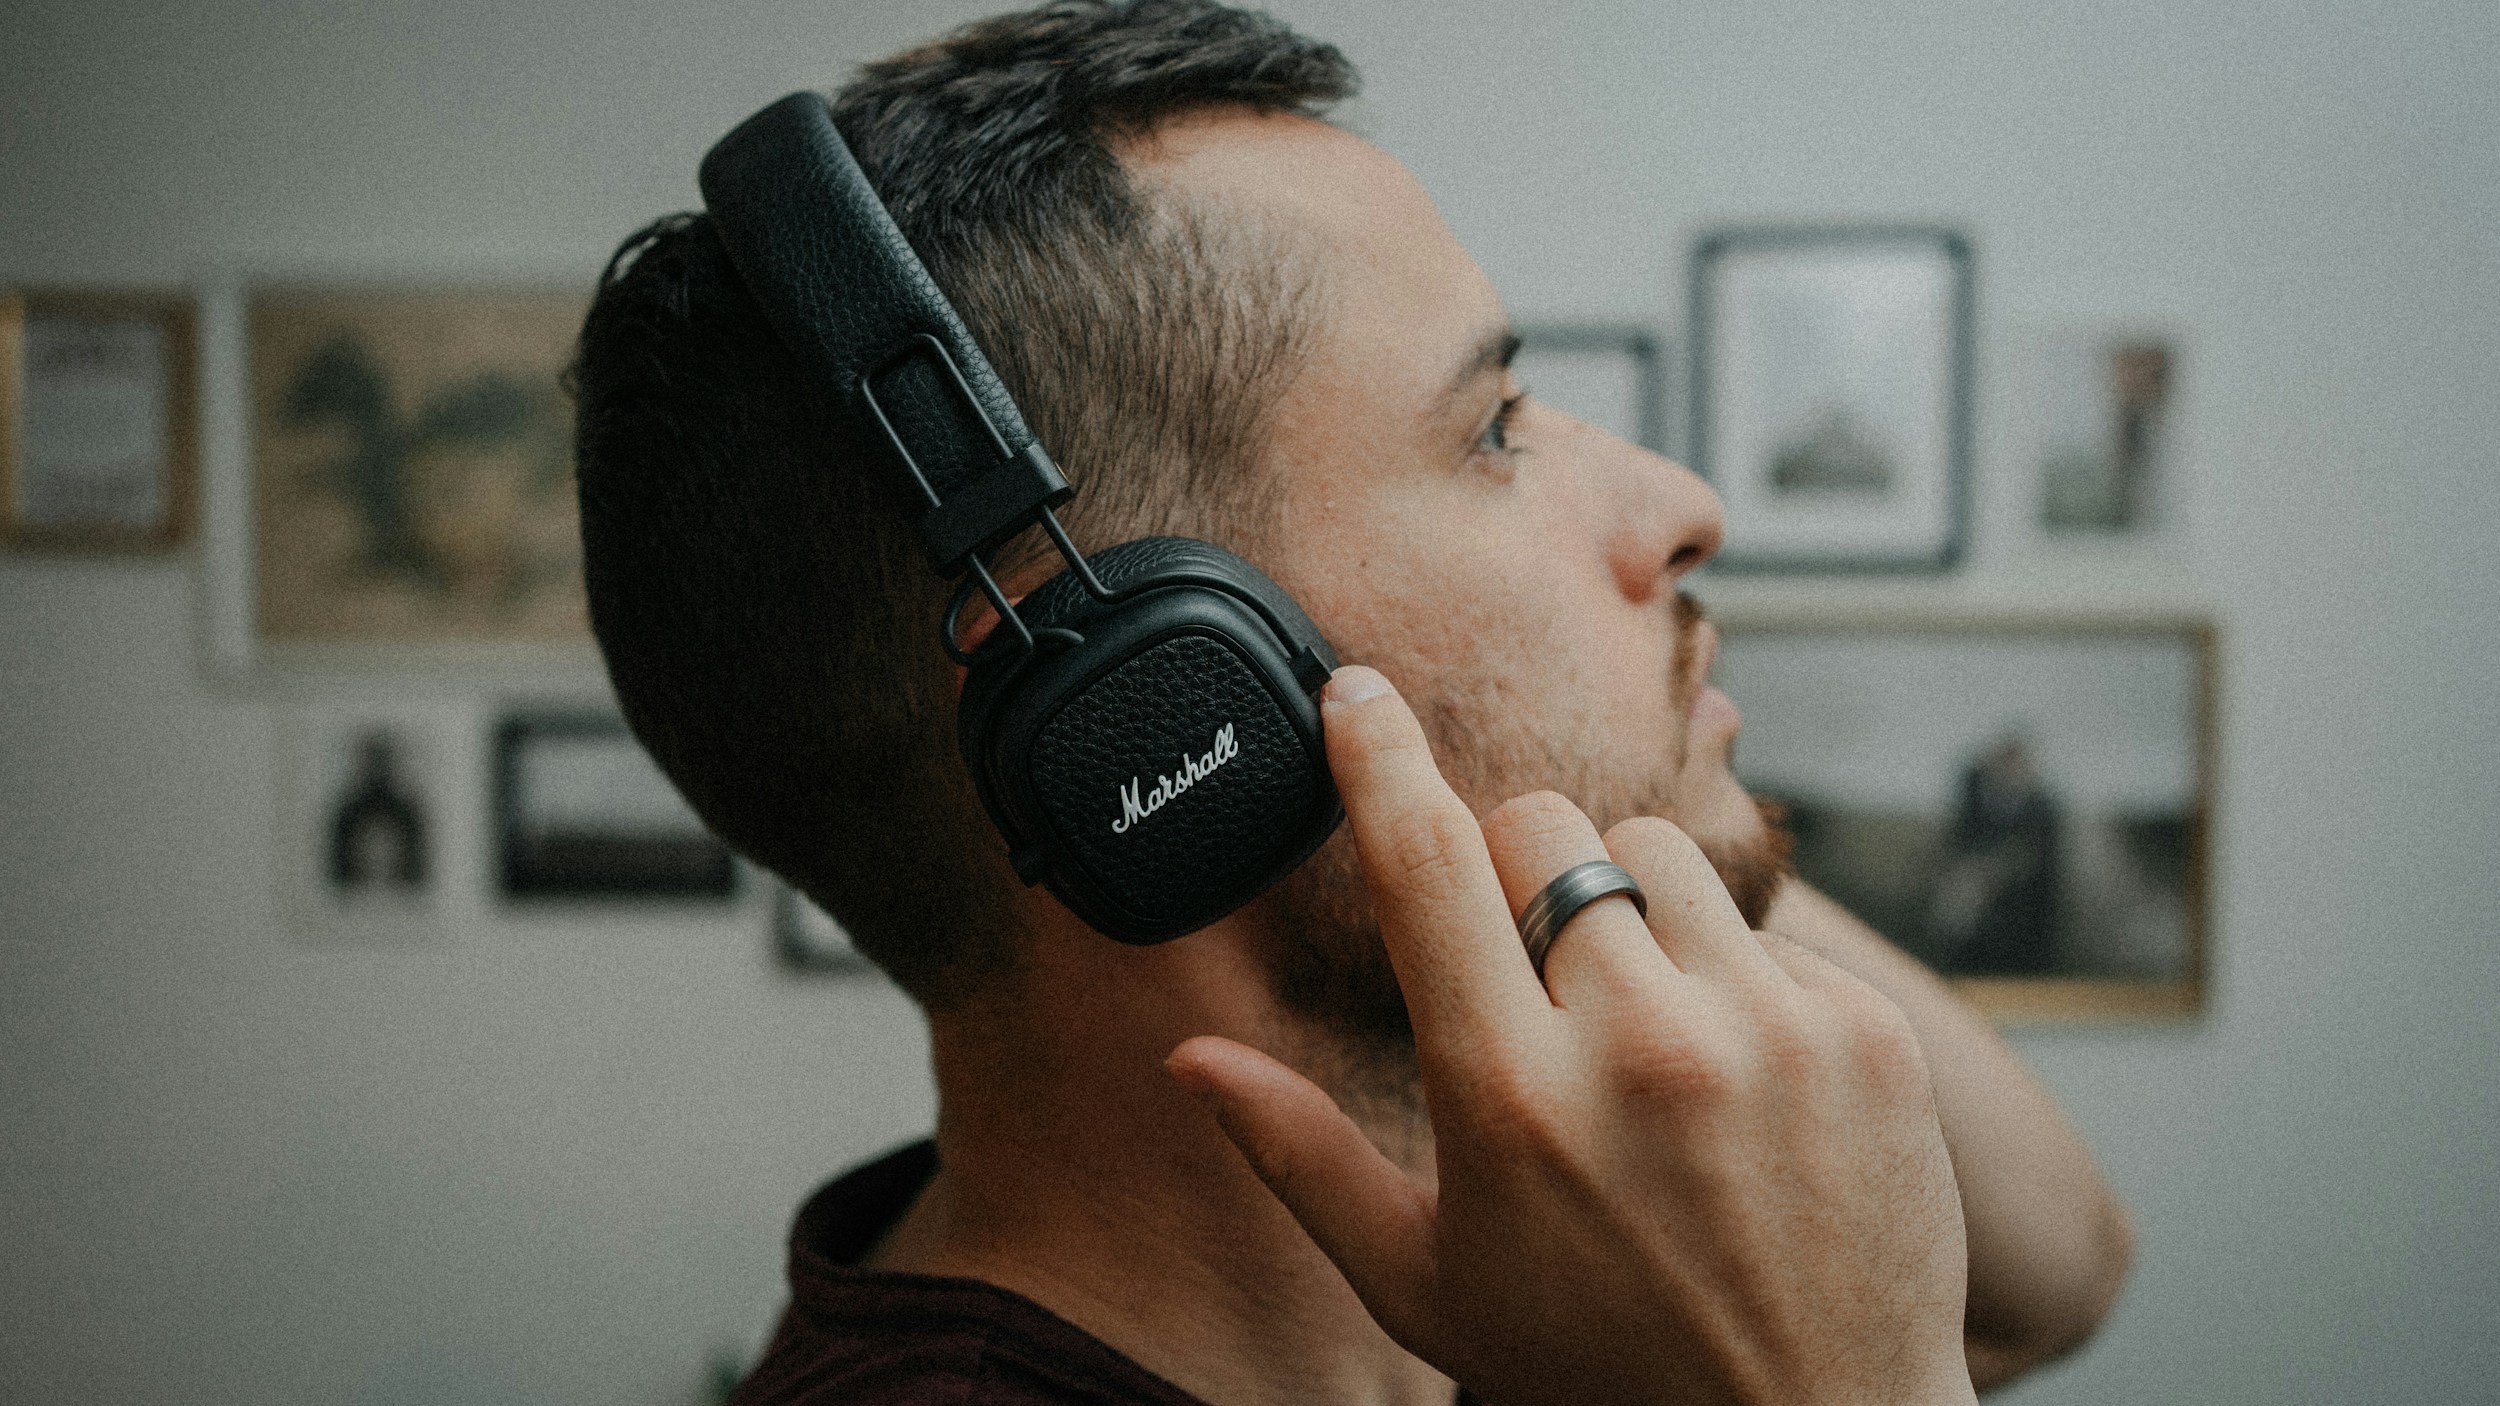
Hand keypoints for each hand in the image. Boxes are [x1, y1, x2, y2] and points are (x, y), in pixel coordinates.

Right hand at [1166, 666, 1975, 1405]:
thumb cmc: (1598, 1361)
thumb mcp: (1423, 1281)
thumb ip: (1301, 1156)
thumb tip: (1190, 1060)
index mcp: (1508, 1100)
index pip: (1424, 868)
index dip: (1377, 759)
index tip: (1355, 688)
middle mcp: (1640, 1047)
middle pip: (1541, 830)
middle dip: (1513, 873)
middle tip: (1531, 978)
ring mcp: (1767, 1029)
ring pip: (1655, 852)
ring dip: (1626, 909)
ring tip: (1640, 1030)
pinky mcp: (1865, 1030)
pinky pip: (1764, 926)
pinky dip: (1731, 978)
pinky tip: (1736, 1084)